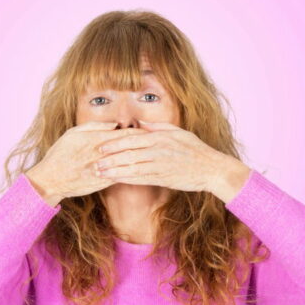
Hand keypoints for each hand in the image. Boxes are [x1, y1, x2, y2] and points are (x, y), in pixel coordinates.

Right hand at [26, 121, 149, 204]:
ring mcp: (103, 168)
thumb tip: (115, 124)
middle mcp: (102, 153)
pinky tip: (142, 173)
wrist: (51, 179)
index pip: (125, 133)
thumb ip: (94, 127)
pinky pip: (121, 176)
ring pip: (128, 162)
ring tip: (154, 158)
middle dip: (145, 146)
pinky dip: (132, 174)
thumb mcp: (73, 133)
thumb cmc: (60, 153)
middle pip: (130, 147)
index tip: (151, 132)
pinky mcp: (102, 182)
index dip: (140, 133)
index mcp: (96, 139)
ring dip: (141, 160)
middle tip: (159, 144)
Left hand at [94, 120, 250, 198]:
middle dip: (108, 157)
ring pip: (131, 166)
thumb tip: (140, 124)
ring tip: (98, 172)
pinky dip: (126, 179)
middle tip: (92, 161)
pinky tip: (115, 181)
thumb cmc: (196, 150)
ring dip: (113, 170)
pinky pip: (141, 178)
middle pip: (127, 153)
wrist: (212, 169)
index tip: (99, 145)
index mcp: (160, 137)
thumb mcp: (179, 132)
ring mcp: (160, 164)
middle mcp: (158, 150)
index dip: (113, 142)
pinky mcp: (163, 178)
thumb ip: (158, 127)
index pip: (132, 138)